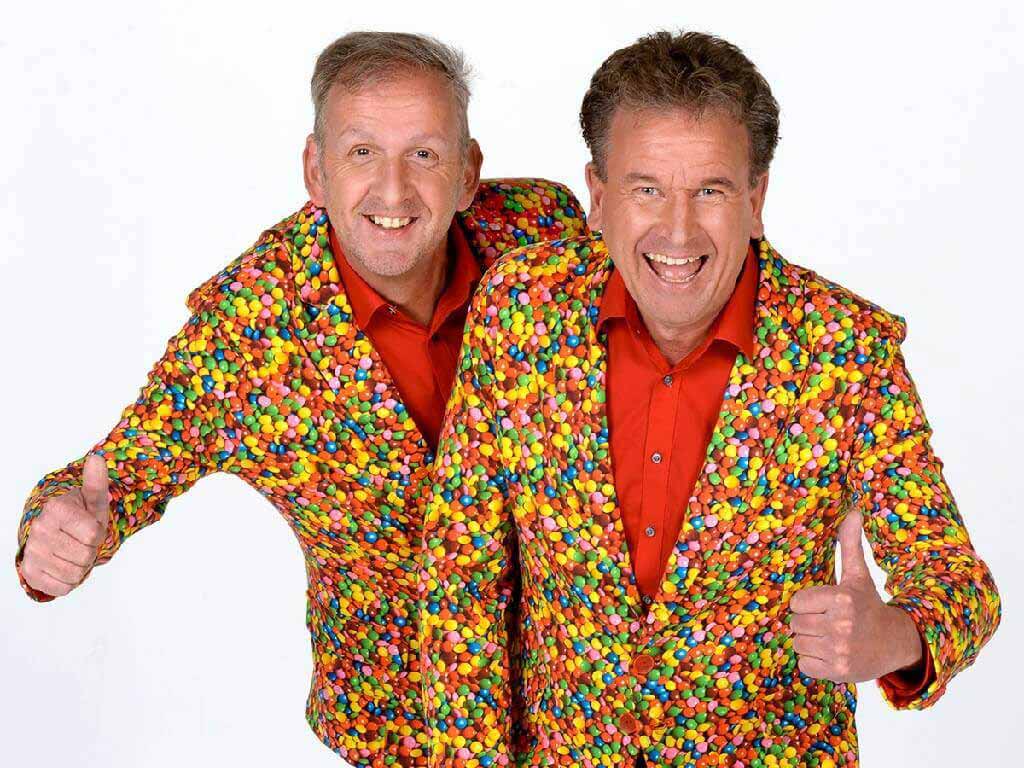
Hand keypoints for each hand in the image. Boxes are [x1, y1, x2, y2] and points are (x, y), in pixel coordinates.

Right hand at [20, 454, 111, 596]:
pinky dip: (69, 581)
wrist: (58, 535)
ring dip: (81, 567)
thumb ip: (96, 482)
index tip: (89, 530)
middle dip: (90, 552)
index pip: (94, 535)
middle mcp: (39, 529)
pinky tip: (64, 566)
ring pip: (75, 574)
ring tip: (73, 553)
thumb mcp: (93, 501)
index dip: (98, 536)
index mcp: (56, 510)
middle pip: (86, 555)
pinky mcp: (29, 573)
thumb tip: (96, 459)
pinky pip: (63, 587)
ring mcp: (32, 552)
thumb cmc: (81, 517)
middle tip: (81, 543)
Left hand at [788, 507, 922, 682]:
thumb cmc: (868, 605)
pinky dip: (814, 662)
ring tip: (830, 637)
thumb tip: (854, 511)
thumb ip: (850, 544)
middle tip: (827, 622)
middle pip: (795, 624)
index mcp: (841, 598)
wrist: (895, 642)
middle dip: (807, 623)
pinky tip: (831, 654)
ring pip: (798, 643)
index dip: (807, 604)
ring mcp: (839, 650)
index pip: (796, 602)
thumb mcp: (858, 575)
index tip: (823, 605)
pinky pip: (804, 664)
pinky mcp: (838, 671)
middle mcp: (840, 624)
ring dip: (809, 642)